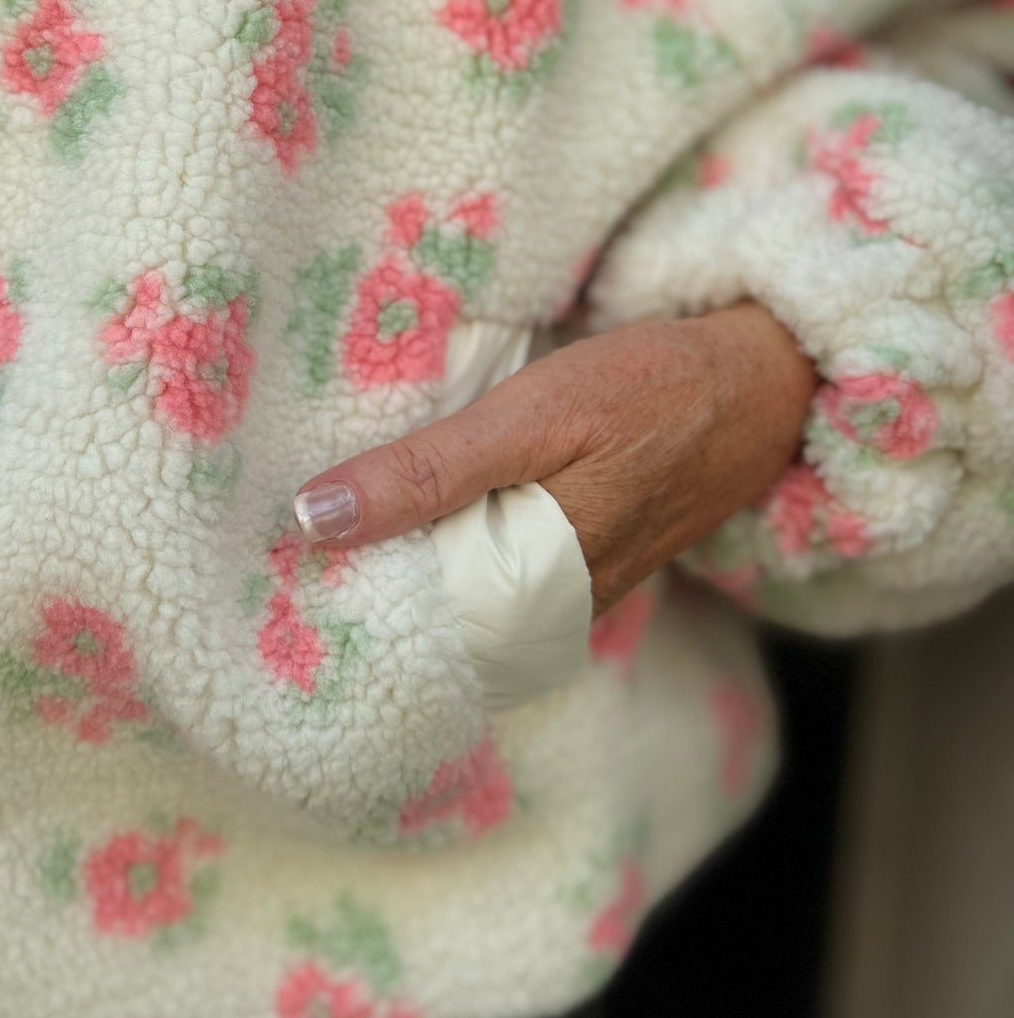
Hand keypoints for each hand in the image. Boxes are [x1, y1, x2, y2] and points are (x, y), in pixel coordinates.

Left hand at [292, 303, 817, 615]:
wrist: (759, 382)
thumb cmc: (646, 390)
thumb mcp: (528, 417)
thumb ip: (425, 472)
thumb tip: (313, 520)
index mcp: (534, 590)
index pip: (408, 635)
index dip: (336, 615)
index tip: (258, 593)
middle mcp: (549, 613)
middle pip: (430, 625)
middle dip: (355, 598)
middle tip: (258, 570)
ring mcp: (568, 593)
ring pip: (459, 602)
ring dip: (395, 575)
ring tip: (301, 551)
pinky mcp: (577, 561)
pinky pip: (493, 575)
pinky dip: (442, 554)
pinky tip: (390, 527)